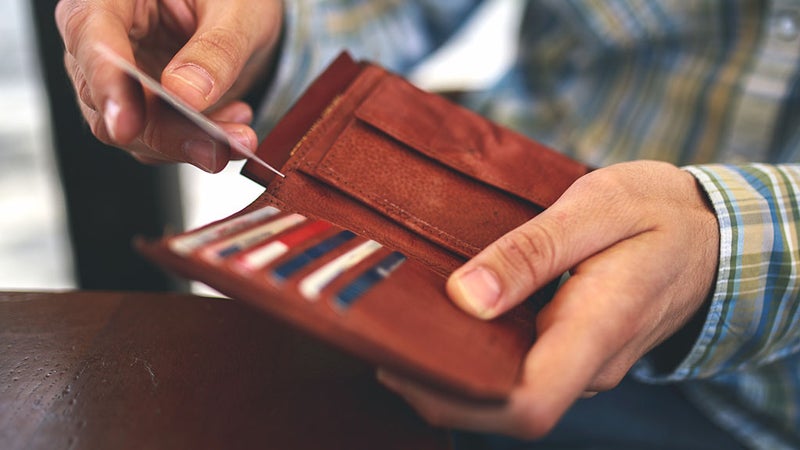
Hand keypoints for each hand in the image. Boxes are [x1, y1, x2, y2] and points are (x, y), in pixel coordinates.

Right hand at [55, 0, 282, 171]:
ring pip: (135, 133)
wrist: (247, 18)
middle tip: (214, 148)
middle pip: (107, 101)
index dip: (106, 82)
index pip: (90, 37)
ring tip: (239, 137)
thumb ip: (215, 50)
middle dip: (164, 133)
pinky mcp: (146, 111)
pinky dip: (200, 144)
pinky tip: (233, 124)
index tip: (127, 124)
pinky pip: (163, 141)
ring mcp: (122, 81)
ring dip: (189, 144)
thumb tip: (185, 94)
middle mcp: (106, 40)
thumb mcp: (237, 11)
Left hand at [378, 161, 719, 438]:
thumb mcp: (595, 208)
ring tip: (401, 328)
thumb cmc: (655, 210)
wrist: (712, 232)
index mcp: (597, 329)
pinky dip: (474, 359)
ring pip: (507, 394)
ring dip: (451, 375)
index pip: (527, 404)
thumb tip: (465, 298)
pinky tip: (442, 325)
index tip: (400, 360)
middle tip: (381, 338)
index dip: (456, 398)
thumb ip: (532, 252)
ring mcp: (583, 363)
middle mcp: (588, 363)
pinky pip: (518, 372)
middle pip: (502, 409)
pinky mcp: (574, 352)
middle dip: (436, 389)